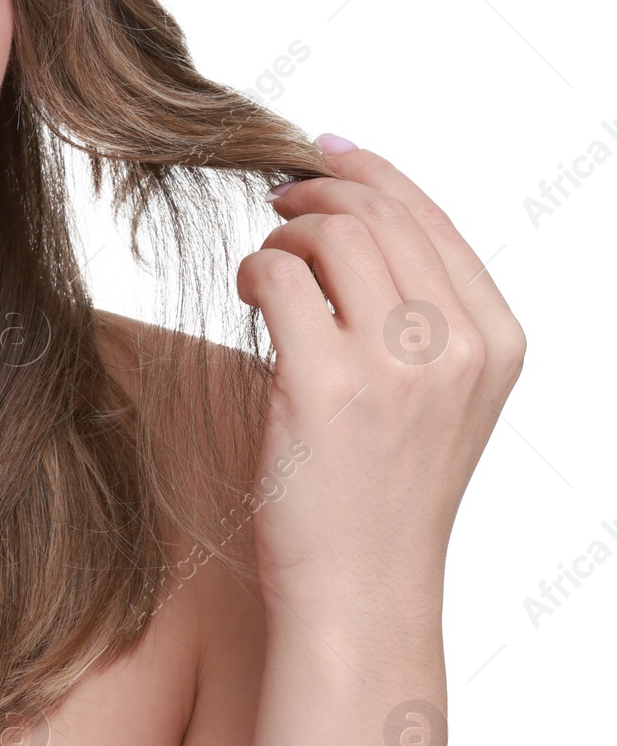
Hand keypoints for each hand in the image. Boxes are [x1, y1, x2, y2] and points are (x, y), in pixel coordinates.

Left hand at [235, 135, 526, 618]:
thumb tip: (361, 209)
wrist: (361, 594)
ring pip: (330, 232)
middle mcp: (458, 348)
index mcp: (497, 343)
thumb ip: (425, 313)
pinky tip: (249, 293)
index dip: (371, 172)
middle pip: (378, 213)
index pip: (432, 219)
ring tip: (267, 266)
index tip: (323, 150)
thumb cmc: (382, 495)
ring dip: (282, 232)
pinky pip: (279, 275)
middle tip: (277, 205)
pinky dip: (254, 269)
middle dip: (316, 191)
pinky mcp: (327, 386)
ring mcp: (398, 367)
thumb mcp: (441, 400)